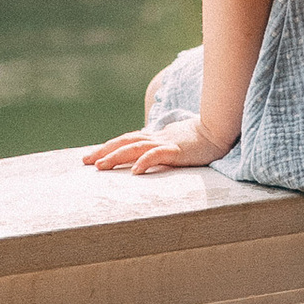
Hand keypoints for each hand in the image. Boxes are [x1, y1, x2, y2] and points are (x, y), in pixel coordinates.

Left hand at [86, 115, 234, 176]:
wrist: (218, 131)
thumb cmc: (197, 140)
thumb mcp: (172, 143)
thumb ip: (158, 148)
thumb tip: (143, 157)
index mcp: (153, 137)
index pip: (125, 141)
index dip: (107, 148)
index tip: (90, 156)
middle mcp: (155, 138)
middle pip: (124, 143)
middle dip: (104, 152)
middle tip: (85, 161)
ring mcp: (165, 143)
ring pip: (134, 148)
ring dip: (116, 157)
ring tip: (101, 167)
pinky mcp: (176, 150)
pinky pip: (157, 155)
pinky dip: (144, 161)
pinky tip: (134, 171)